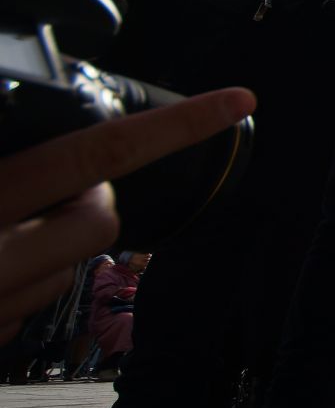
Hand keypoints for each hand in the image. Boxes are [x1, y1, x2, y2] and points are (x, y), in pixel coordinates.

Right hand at [0, 88, 255, 339]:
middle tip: (39, 192)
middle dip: (90, 203)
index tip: (238, 100)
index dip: (178, 125)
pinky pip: (25, 307)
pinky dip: (11, 287)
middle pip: (102, 219)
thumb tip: (57, 148)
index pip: (103, 152)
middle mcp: (0, 254)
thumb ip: (11, 153)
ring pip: (66, 269)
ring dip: (46, 250)